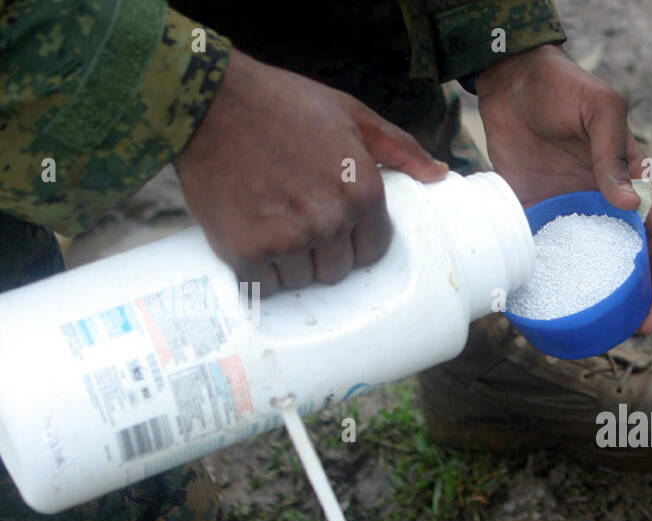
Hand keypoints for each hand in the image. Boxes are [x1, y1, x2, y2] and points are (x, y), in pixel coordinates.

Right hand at [174, 49, 447, 295]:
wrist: (208, 100)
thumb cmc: (282, 104)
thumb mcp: (350, 115)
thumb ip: (399, 148)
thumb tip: (440, 175)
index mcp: (363, 193)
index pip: (372, 251)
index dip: (353, 241)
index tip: (332, 225)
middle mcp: (330, 222)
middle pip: (337, 270)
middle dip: (321, 252)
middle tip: (295, 219)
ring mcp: (288, 240)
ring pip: (302, 280)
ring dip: (289, 264)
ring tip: (269, 224)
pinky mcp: (246, 251)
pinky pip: (264, 286)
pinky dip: (257, 273)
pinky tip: (249, 243)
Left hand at [475, 45, 651, 332]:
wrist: (510, 78)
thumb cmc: (565, 87)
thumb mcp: (601, 110)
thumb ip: (613, 154)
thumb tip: (628, 203)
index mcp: (630, 180)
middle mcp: (602, 203)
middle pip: (627, 258)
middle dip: (640, 295)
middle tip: (645, 328)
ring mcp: (568, 211)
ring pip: (589, 263)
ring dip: (600, 296)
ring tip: (606, 329)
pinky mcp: (534, 213)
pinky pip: (544, 252)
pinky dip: (549, 279)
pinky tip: (551, 306)